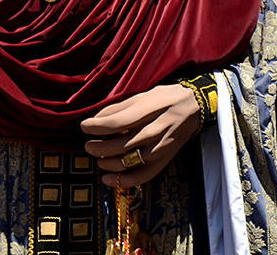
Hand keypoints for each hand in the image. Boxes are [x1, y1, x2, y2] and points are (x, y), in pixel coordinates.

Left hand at [81, 84, 200, 187]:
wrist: (193, 107)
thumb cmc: (163, 98)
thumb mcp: (140, 96)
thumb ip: (117, 107)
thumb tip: (95, 118)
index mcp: (147, 111)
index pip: (114, 123)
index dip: (94, 127)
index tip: (84, 126)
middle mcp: (153, 132)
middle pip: (117, 145)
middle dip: (96, 147)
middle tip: (88, 145)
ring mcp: (158, 149)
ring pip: (126, 162)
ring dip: (106, 162)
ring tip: (98, 156)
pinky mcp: (163, 161)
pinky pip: (141, 176)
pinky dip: (123, 181)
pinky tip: (108, 179)